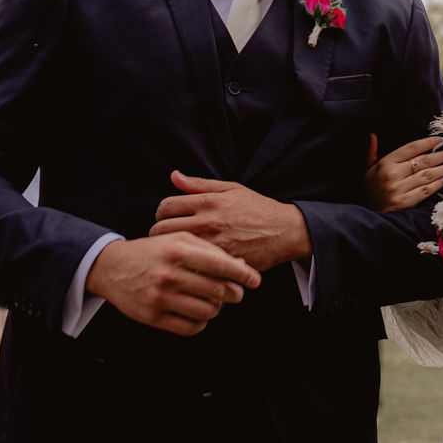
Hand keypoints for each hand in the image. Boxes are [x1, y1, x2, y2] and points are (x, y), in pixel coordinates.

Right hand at [87, 231, 263, 337]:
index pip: (220, 265)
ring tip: (214, 302)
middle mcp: (169, 274)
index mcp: (178, 250)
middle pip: (217, 291)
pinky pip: (191, 327)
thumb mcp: (179, 240)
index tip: (255, 281)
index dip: (242, 274)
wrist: (113, 268)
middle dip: (233, 294)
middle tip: (235, 293)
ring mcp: (160, 298)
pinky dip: (201, 322)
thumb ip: (209, 250)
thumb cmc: (154, 252)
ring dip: (217, 309)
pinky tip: (199, 312)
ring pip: (207, 312)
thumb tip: (241, 266)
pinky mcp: (153, 317)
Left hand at [149, 172, 309, 269]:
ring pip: (175, 249)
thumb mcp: (231, 189)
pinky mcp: (221, 263)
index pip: (166, 206)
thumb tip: (174, 176)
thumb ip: (200, 184)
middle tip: (164, 237)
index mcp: (208, 202)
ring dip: (171, 251)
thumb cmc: (258, 208)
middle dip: (158, 232)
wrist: (285, 231)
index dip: (160, 212)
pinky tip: (191, 264)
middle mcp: (208, 223)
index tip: (164, 218)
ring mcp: (214, 245)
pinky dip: (189, 265)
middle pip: (163, 229)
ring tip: (175, 251)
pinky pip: (194, 265)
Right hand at [363, 135, 442, 213]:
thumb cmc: (370, 191)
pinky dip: (437, 185)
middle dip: (440, 156)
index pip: (410, 148)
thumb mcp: (368, 170)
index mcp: (385, 164)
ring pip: (426, 176)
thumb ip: (371, 153)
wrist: (367, 215)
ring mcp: (398, 190)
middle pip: (422, 161)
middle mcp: (391, 175)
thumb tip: (372, 135)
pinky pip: (424, 191)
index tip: (440, 140)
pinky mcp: (403, 203)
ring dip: (442, 169)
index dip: (427, 143)